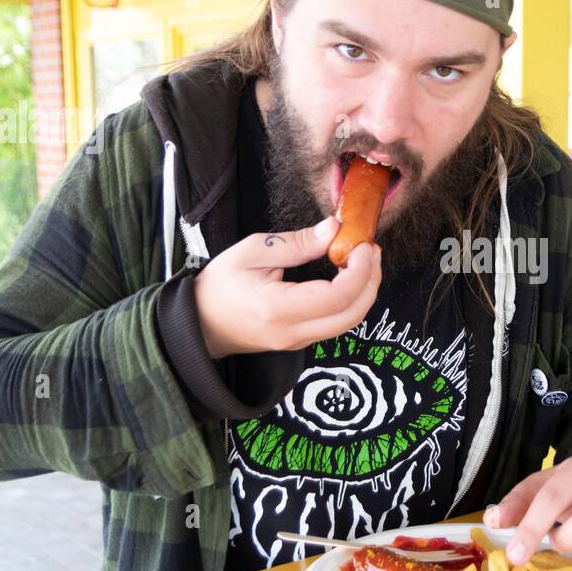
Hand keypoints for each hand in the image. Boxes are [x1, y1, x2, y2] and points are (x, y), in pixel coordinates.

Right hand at [193, 215, 382, 358]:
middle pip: (352, 315)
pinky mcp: (301, 341)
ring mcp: (298, 341)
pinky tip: (350, 276)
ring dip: (365, 291)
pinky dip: (352, 301)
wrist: (200, 322)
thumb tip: (334, 229)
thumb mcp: (251, 251)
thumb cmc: (219, 285)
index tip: (363, 245)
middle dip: (371, 281)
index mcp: (277, 308)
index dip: (360, 270)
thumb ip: (296, 243)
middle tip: (371, 250)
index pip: (336, 297)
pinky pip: (337, 324)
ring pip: (349, 323)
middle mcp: (292, 331)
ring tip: (364, 260)